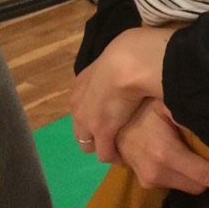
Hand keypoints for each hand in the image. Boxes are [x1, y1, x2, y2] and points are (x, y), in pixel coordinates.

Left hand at [69, 27, 172, 161]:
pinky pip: (105, 154)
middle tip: (115, 133)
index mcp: (80, 85)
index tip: (111, 115)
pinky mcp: (102, 133)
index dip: (95, 113)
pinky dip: (115, 156)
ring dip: (103, 146)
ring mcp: (88, 121)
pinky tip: (127, 154)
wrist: (127, 63)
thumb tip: (131, 61)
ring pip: (88, 144)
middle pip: (80, 128)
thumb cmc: (127, 52)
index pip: (82, 107)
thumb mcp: (116, 54)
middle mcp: (78, 105)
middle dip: (94, 133)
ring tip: (121, 144)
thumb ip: (116, 65)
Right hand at [111, 99, 208, 202]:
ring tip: (194, 150)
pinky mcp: (144, 181)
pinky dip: (182, 173)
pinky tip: (180, 154)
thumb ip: (191, 116)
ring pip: (187, 185)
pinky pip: (173, 181)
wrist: (110, 119)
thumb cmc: (143, 107)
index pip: (205, 175)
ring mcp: (149, 180)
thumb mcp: (169, 104)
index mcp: (167, 154)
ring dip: (195, 174)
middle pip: (199, 184)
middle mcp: (157, 173)